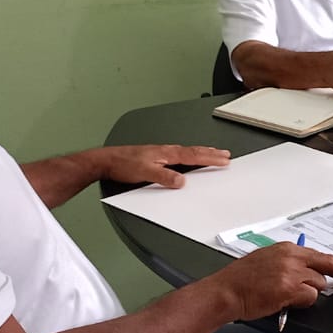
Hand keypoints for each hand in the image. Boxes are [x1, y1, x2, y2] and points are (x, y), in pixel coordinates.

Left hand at [97, 145, 229, 188]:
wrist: (107, 160)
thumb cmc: (123, 165)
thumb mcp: (145, 173)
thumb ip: (164, 177)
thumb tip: (181, 181)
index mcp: (166, 153)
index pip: (194, 156)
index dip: (210, 158)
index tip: (224, 160)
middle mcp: (165, 151)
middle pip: (194, 151)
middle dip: (211, 153)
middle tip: (225, 155)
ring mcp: (161, 153)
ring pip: (187, 151)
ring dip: (202, 152)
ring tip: (213, 153)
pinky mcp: (156, 156)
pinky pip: (179, 154)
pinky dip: (190, 154)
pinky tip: (189, 157)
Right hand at [212, 242, 332, 321]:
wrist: (224, 292)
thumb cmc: (241, 281)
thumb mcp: (267, 262)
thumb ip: (290, 264)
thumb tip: (311, 274)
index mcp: (287, 249)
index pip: (321, 256)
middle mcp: (292, 256)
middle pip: (330, 266)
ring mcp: (291, 272)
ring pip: (318, 286)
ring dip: (307, 295)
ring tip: (284, 297)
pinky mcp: (289, 288)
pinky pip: (309, 298)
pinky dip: (301, 304)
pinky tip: (283, 303)